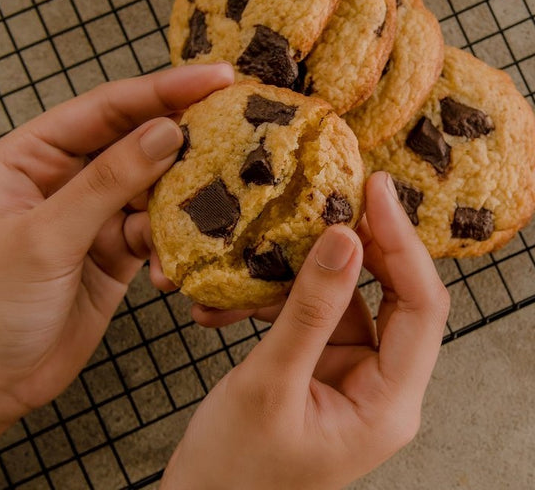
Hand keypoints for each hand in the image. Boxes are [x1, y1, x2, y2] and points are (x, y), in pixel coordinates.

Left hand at [0, 63, 233, 483]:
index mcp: (35, 154)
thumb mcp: (47, 237)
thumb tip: (167, 132)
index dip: (163, 90)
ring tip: (212, 207)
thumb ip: (109, 182)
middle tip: (236, 127)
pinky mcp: (117, 248)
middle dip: (183, 139)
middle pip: (137, 141)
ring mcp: (96, 213)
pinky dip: (170, 243)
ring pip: (154, 188)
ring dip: (180, 201)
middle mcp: (68, 176)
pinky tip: (168, 266)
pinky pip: (157, 231)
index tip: (216, 78)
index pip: (108, 108)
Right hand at [161, 171, 449, 489]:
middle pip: (395, 295)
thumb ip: (309, 311)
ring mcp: (350, 373)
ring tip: (271, 244)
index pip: (422, 307)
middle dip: (366, 244)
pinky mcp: (321, 365)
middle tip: (340, 194)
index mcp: (388, 403)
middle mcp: (381, 386)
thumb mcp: (268, 385)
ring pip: (348, 298)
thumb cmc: (233, 469)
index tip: (376, 193)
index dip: (403, 243)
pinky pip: (314, 313)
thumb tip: (345, 240)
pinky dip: (280, 296)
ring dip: (307, 271)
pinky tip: (239, 294)